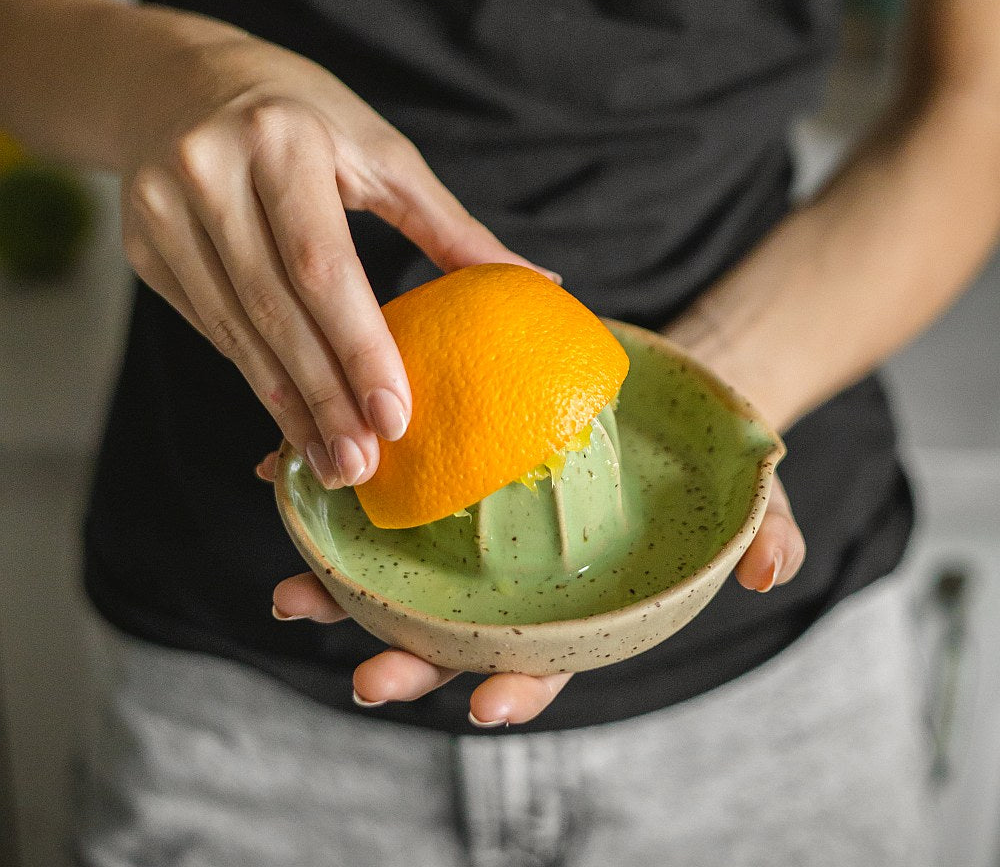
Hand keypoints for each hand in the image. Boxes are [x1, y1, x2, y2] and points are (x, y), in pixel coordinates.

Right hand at [121, 31, 553, 488]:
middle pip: (276, 310)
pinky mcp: (143, 247)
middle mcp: (208, 171)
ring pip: (237, 331)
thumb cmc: (303, 116)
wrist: (179, 85)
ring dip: (287, 405)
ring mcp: (163, 212)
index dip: (360, 348)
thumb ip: (449, 224)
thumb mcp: (380, 151)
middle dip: (325, 398)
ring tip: (331, 461)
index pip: (323, 265)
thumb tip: (536, 279)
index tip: (396, 418)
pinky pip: (211, 327)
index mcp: (282, 138)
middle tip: (364, 466)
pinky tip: (291, 417)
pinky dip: (256, 377)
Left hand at [258, 452, 804, 726]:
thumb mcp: (747, 494)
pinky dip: (336, 497)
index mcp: (575, 600)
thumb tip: (768, 573)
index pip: (547, 657)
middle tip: (363, 677)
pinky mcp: (450, 473)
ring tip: (295, 596)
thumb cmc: (702, 462)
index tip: (483, 706)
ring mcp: (477, 528)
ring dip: (345, 591)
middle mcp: (515, 576)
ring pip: (403, 574)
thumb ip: (761, 535)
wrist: (662, 391)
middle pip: (455, 633)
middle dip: (406, 661)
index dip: (517, 687)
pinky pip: (387, 491)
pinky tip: (286, 476)